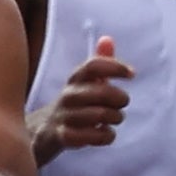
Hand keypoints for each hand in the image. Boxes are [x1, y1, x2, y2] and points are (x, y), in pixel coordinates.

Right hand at [33, 37, 133, 158]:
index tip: (131, 74)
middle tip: (122, 103)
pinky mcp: (64, 136)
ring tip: (114, 118)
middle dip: (120, 98)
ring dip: (115, 118)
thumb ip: (100, 62)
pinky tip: (106, 133)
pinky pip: (92, 136)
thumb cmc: (75, 103)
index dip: (115, 67)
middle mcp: (68, 95)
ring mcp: (65, 116)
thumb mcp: (85, 82)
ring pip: (101, 115)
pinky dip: (106, 136)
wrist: (44, 130)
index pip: (94, 65)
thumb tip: (107, 39)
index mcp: (75, 78)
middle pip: (102, 92)